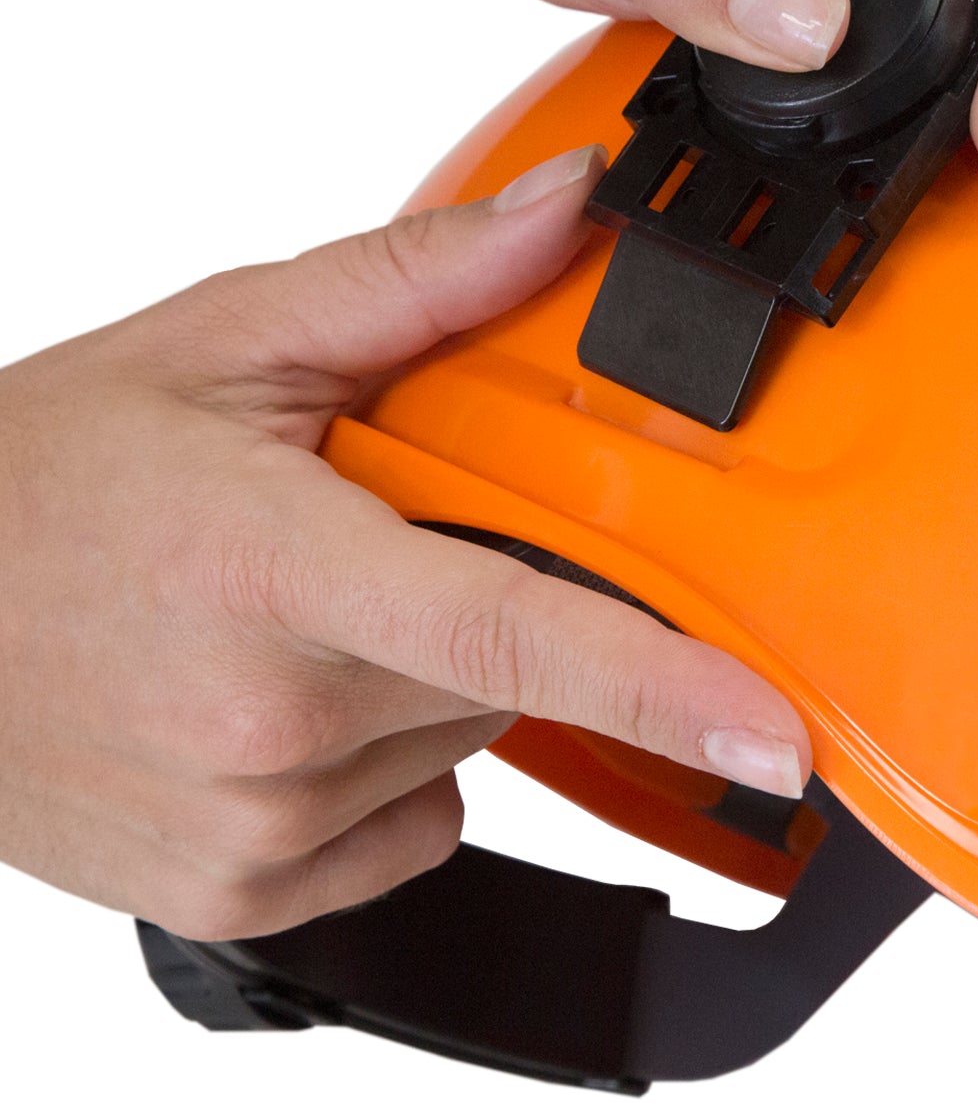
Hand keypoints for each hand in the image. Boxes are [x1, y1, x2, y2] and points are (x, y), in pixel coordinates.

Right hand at [0, 146, 809, 940]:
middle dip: (489, 591)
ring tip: (300, 613)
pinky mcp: (242, 892)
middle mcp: (267, 720)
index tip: (778, 732)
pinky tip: (288, 697)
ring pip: (463, 740)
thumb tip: (569, 211)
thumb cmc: (39, 479)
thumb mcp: (225, 342)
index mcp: (271, 571)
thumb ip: (418, 280)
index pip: (507, 629)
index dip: (663, 684)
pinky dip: (389, 759)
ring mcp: (253, 825)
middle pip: (509, 667)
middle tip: (373, 532)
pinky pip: (411, 819)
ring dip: (429, 676)